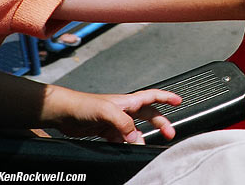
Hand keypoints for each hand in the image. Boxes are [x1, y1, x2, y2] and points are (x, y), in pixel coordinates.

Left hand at [42, 85, 181, 143]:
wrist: (64, 113)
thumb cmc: (84, 105)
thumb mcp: (107, 112)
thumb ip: (124, 123)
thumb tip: (135, 137)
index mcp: (128, 101)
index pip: (153, 96)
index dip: (167, 98)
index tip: (179, 101)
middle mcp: (125, 110)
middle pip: (149, 115)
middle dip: (162, 123)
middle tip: (170, 133)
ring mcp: (116, 121)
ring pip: (136, 130)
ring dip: (142, 137)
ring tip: (144, 145)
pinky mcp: (107, 130)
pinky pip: (122, 139)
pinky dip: (127, 144)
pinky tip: (127, 148)